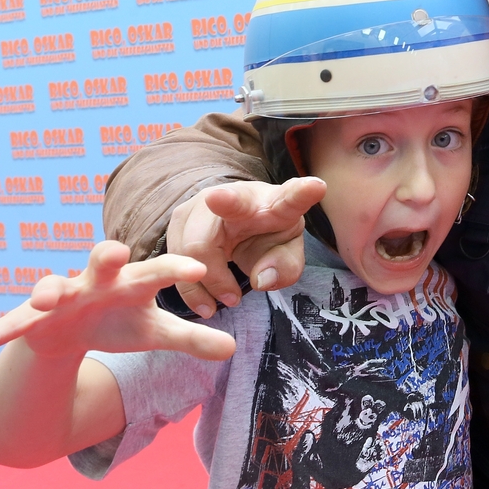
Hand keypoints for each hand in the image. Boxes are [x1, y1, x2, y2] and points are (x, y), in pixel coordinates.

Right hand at [0, 241, 234, 359]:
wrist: (69, 329)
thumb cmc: (117, 321)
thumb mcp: (154, 333)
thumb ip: (192, 339)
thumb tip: (234, 351)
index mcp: (131, 281)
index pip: (158, 270)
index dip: (177, 268)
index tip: (200, 267)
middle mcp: (96, 281)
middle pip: (103, 259)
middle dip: (108, 253)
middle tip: (118, 250)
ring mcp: (61, 295)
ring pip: (52, 284)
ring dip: (48, 288)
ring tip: (48, 298)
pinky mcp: (31, 316)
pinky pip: (12, 321)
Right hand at [167, 176, 325, 317]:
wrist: (239, 220)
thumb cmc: (268, 234)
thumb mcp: (286, 250)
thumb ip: (285, 266)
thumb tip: (261, 280)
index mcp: (275, 203)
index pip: (289, 197)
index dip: (300, 193)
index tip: (315, 187)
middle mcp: (235, 196)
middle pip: (208, 238)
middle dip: (215, 275)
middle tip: (234, 299)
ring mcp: (203, 204)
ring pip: (188, 251)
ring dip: (203, 284)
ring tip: (225, 300)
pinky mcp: (180, 218)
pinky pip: (173, 258)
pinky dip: (189, 286)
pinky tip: (205, 301)